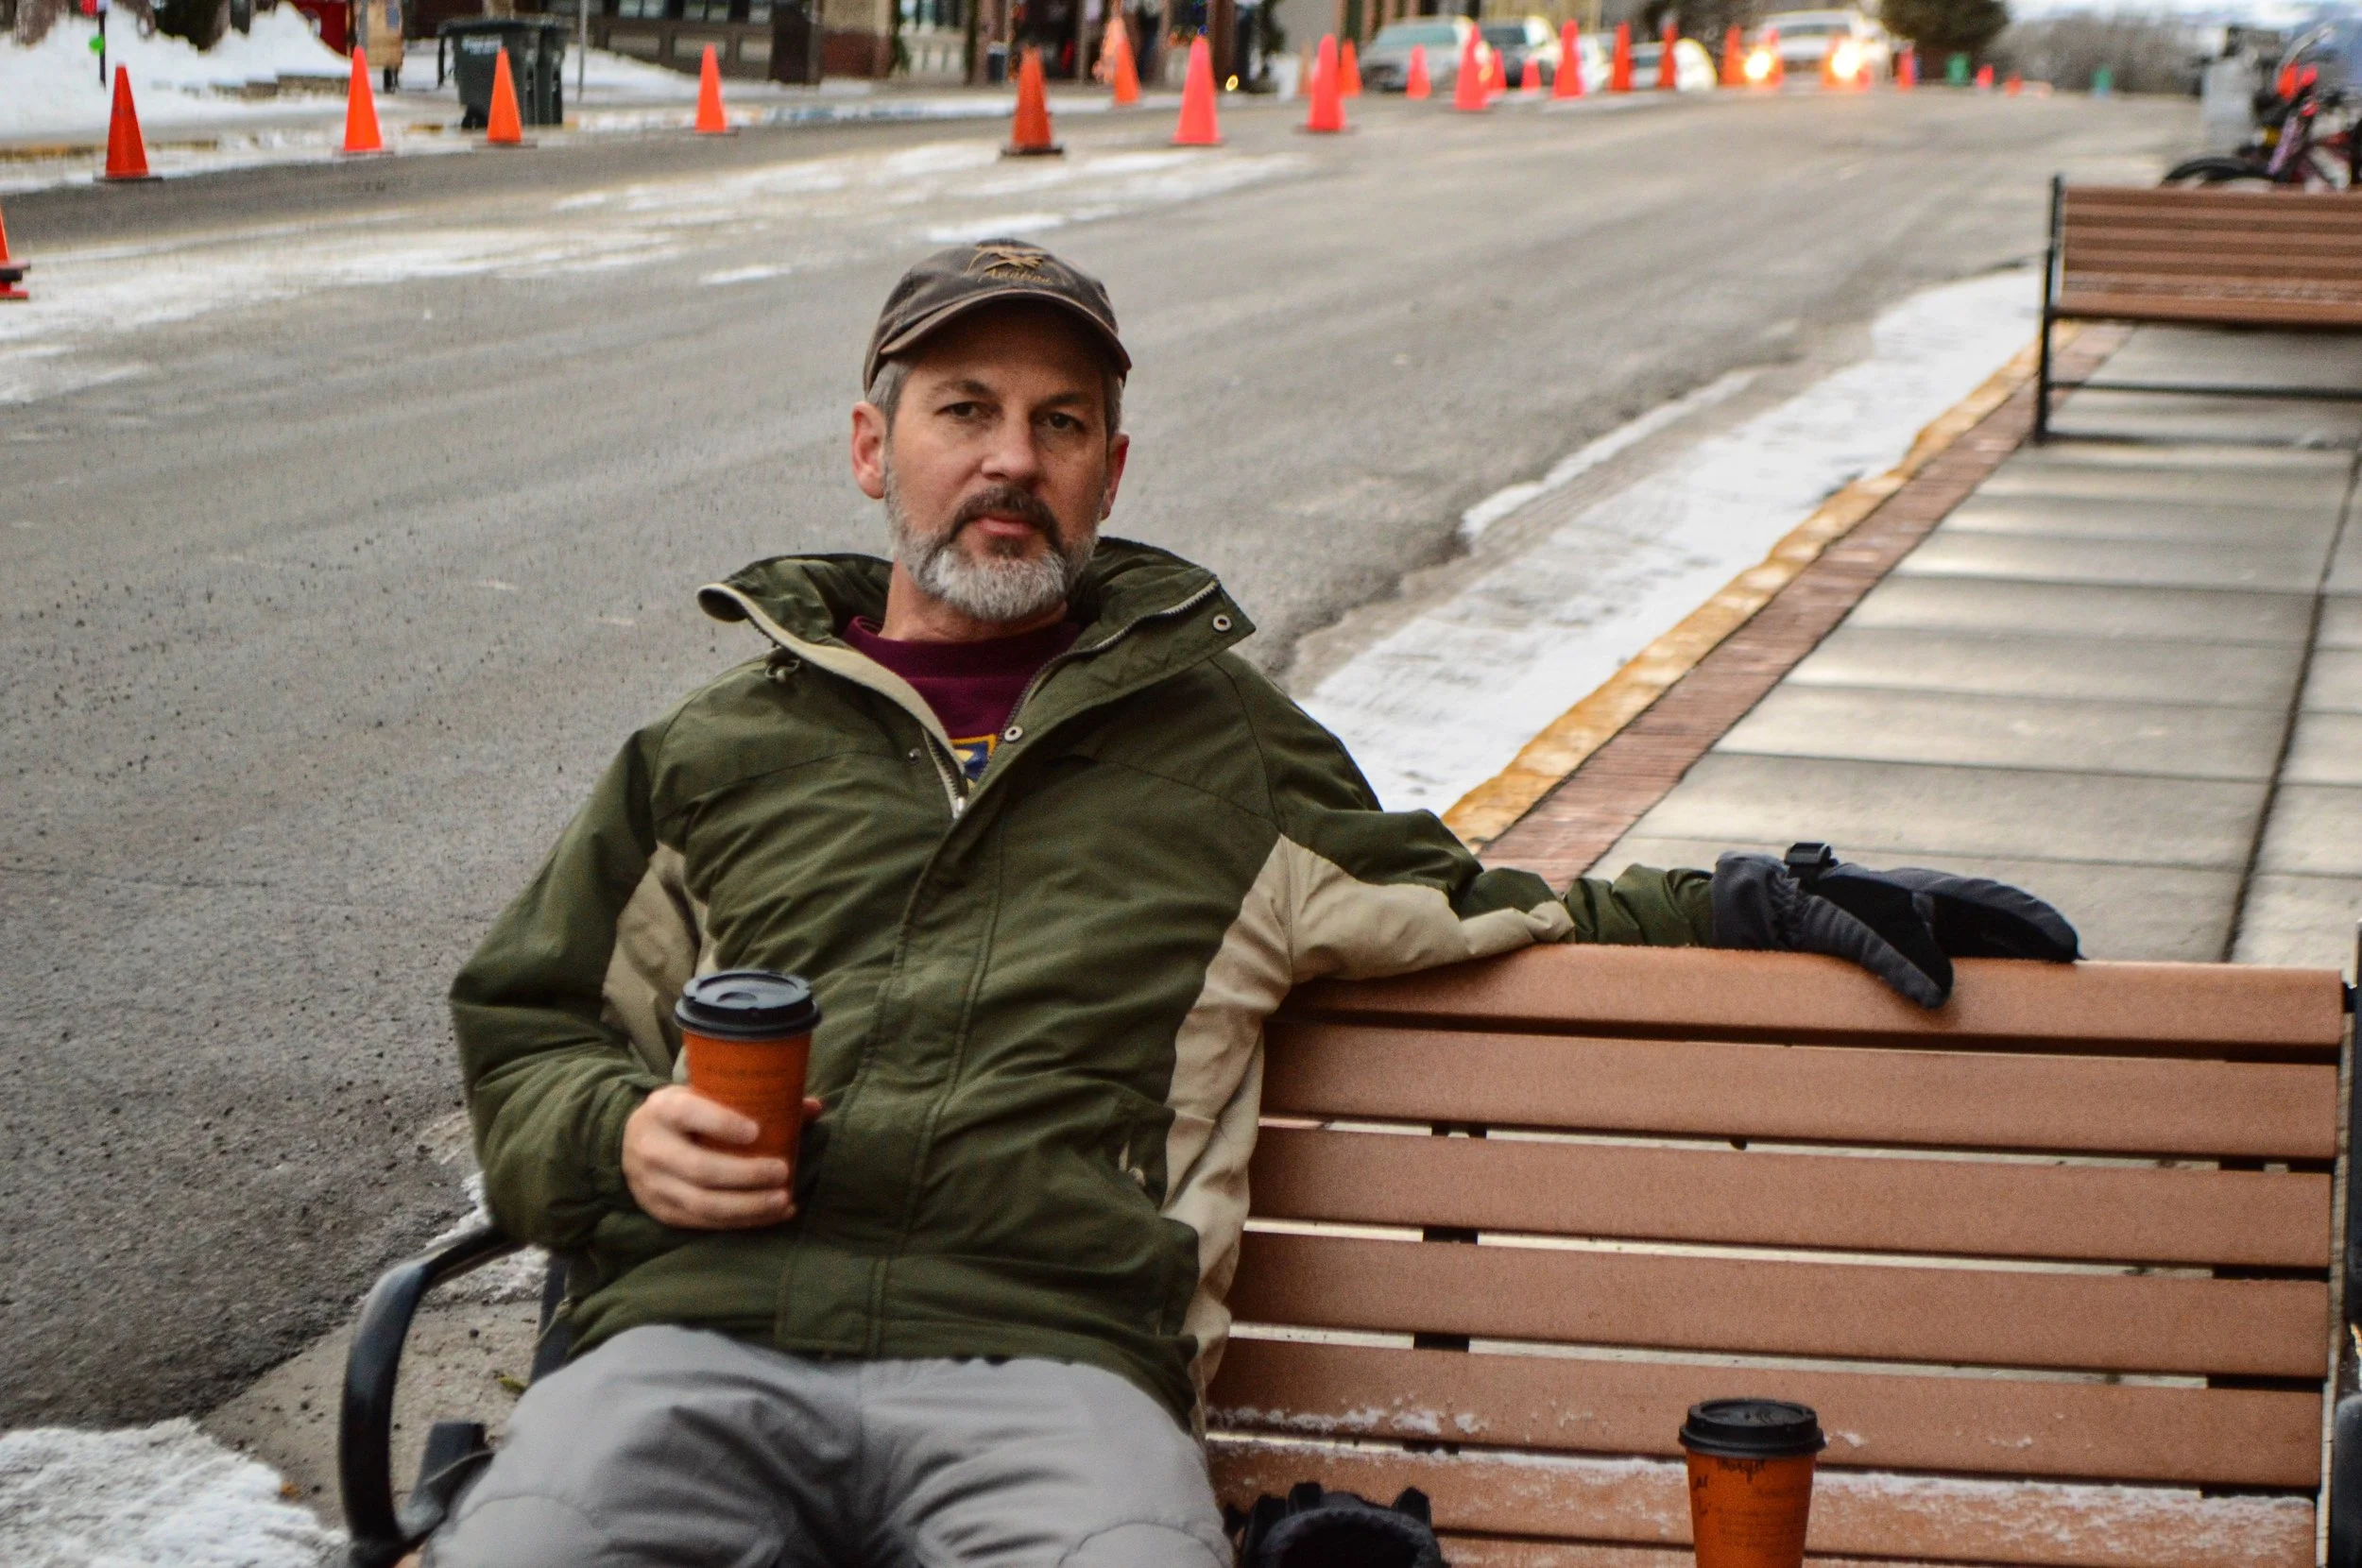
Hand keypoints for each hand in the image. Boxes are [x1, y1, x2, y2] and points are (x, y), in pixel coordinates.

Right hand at [621, 1085, 821, 1229]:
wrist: (632, 1142)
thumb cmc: (684, 1115)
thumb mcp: (704, 1095)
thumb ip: (754, 1100)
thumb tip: (814, 1107)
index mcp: (662, 1109)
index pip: (688, 1114)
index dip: (722, 1124)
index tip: (757, 1131)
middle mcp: (651, 1148)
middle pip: (700, 1168)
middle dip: (746, 1174)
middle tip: (783, 1171)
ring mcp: (653, 1185)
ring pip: (703, 1203)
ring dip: (749, 1206)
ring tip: (784, 1200)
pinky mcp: (663, 1212)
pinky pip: (705, 1223)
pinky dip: (743, 1222)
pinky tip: (773, 1215)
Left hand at [1710, 843, 2077, 1008]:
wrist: (1766, 920)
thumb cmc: (1813, 914)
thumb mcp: (1853, 930)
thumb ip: (1896, 957)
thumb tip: (1941, 997)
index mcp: (1931, 894)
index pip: (1998, 906)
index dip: (2036, 925)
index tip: (2069, 950)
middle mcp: (1934, 917)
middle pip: (1999, 936)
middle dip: (2035, 958)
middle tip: (2073, 988)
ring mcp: (1922, 944)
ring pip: (1979, 962)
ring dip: (2009, 985)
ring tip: (2042, 1017)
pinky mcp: (1904, 972)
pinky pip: (1950, 987)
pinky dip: (1974, 1006)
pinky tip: (1983, 1031)